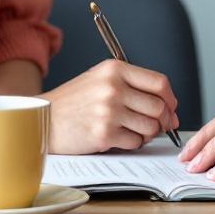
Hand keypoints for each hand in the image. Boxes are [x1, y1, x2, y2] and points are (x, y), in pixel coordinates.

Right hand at [41, 59, 178, 153]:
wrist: (44, 119)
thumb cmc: (74, 101)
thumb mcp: (100, 80)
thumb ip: (133, 87)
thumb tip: (170, 111)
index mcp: (114, 69)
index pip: (160, 83)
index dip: (170, 99)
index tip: (170, 108)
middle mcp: (113, 88)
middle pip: (159, 107)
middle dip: (162, 120)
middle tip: (156, 126)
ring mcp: (108, 111)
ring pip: (150, 127)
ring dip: (147, 134)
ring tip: (133, 131)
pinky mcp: (103, 134)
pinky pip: (135, 142)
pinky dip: (132, 143)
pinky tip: (119, 138)